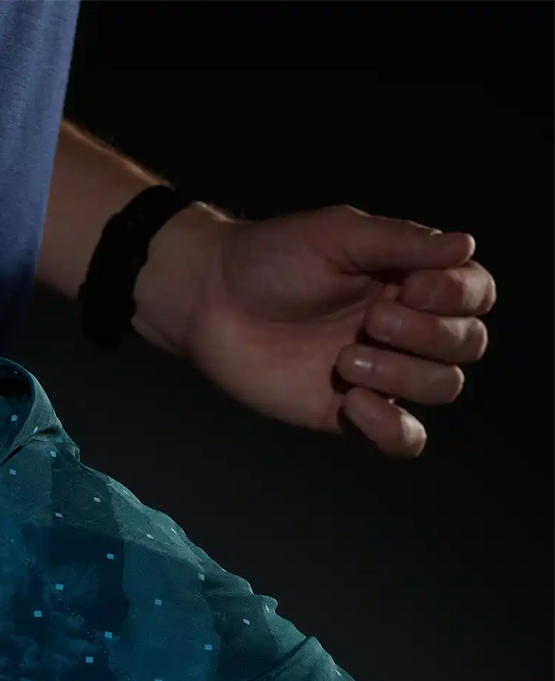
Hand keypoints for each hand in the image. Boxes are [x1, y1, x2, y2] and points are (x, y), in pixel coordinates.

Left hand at [139, 203, 495, 457]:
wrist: (210, 302)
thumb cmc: (273, 258)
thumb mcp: (339, 235)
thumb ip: (402, 242)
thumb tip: (466, 245)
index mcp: (413, 279)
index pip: (476, 296)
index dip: (457, 297)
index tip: (410, 287)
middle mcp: (407, 328)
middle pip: (467, 345)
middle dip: (428, 335)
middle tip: (369, 321)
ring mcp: (381, 374)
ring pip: (441, 388)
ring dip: (403, 375)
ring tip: (346, 359)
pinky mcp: (348, 414)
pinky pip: (401, 439)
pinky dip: (392, 429)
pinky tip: (353, 403)